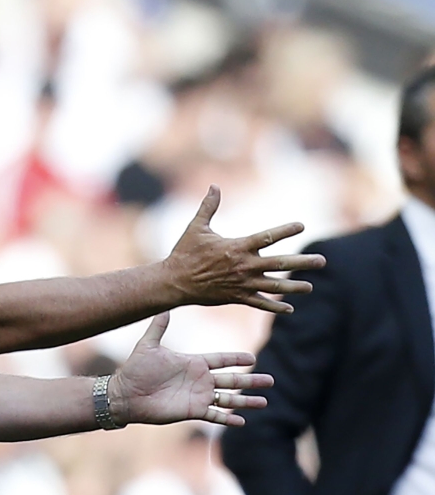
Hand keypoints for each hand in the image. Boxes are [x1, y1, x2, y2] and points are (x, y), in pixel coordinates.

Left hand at [106, 311, 270, 426]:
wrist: (125, 394)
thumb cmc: (135, 370)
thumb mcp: (148, 345)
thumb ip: (158, 327)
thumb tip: (163, 306)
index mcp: (193, 363)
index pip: (221, 360)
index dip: (236, 359)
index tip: (252, 358)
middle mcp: (199, 380)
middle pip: (231, 380)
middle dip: (250, 380)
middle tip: (270, 380)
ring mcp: (198, 396)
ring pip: (228, 399)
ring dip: (246, 401)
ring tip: (264, 401)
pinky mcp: (192, 411)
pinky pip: (215, 415)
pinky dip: (228, 418)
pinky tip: (242, 420)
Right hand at [163, 185, 325, 313]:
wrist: (174, 282)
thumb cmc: (184, 253)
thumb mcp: (196, 227)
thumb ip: (208, 207)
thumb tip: (214, 186)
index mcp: (237, 247)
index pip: (267, 237)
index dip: (285, 230)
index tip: (301, 225)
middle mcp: (244, 266)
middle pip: (279, 264)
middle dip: (302, 263)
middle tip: (321, 261)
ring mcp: (242, 284)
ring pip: (274, 286)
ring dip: (293, 287)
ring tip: (310, 286)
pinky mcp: (236, 297)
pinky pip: (260, 303)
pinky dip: (274, 306)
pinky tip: (289, 308)